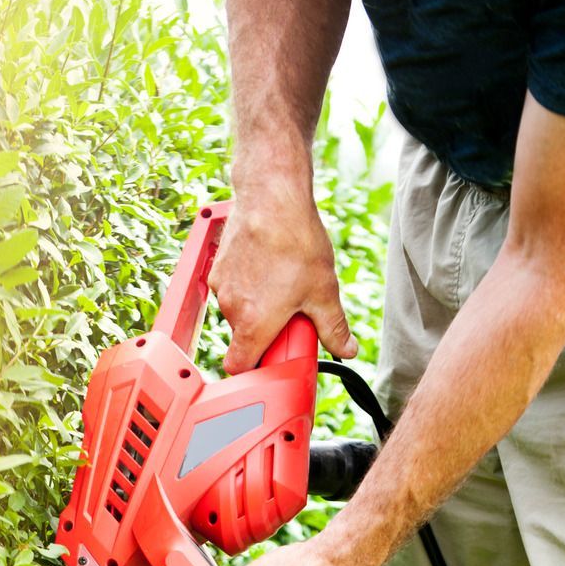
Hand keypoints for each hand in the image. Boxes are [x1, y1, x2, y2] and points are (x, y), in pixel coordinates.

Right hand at [208, 150, 357, 372]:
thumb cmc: (295, 243)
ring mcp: (221, 286)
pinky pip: (232, 286)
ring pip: (238, 310)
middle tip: (290, 313)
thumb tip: (346, 349)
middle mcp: (230, 309)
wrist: (271, 196)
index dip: (253, 370)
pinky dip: (247, 283)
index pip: (238, 366)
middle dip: (264, 331)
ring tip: (282, 282)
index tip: (272, 360)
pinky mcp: (218, 265)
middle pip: (243, 336)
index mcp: (253, 324)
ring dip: (256, 306)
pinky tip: (268, 265)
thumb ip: (334, 328)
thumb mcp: (323, 292)